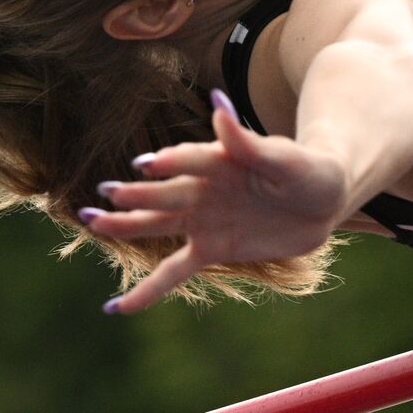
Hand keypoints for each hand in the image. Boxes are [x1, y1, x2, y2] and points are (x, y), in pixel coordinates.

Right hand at [82, 90, 349, 313]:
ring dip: (125, 225)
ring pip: (157, 225)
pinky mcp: (211, 247)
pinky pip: (174, 271)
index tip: (148, 165)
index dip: (172, 162)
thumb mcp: (284, 158)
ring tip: (89, 222)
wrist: (322, 201)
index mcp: (219, 160)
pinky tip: (117, 307)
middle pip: (165, 193)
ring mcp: (203, 219)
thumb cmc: (307, 169)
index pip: (191, 160)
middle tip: (105, 194)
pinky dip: (148, 290)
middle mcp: (203, 188)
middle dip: (137, 195)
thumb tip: (220, 105)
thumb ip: (248, 142)